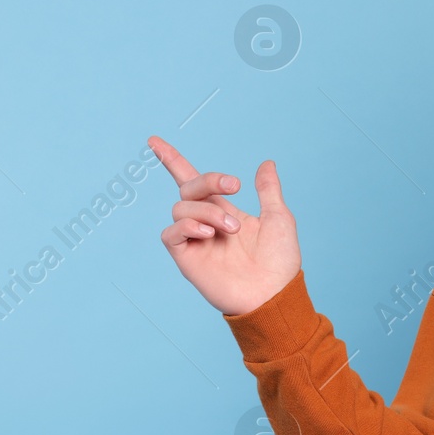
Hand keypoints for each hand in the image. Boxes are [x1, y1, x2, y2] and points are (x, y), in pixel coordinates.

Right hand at [149, 135, 301, 315]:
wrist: (274, 294)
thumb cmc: (279, 261)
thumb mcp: (278, 218)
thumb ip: (268, 190)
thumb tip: (266, 163)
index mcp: (224, 211)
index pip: (193, 181)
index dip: (172, 160)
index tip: (154, 141)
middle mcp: (205, 223)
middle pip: (188, 188)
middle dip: (209, 180)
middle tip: (235, 186)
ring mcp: (195, 241)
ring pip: (181, 208)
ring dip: (208, 210)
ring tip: (232, 229)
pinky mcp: (186, 258)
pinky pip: (171, 233)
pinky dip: (187, 226)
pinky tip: (208, 233)